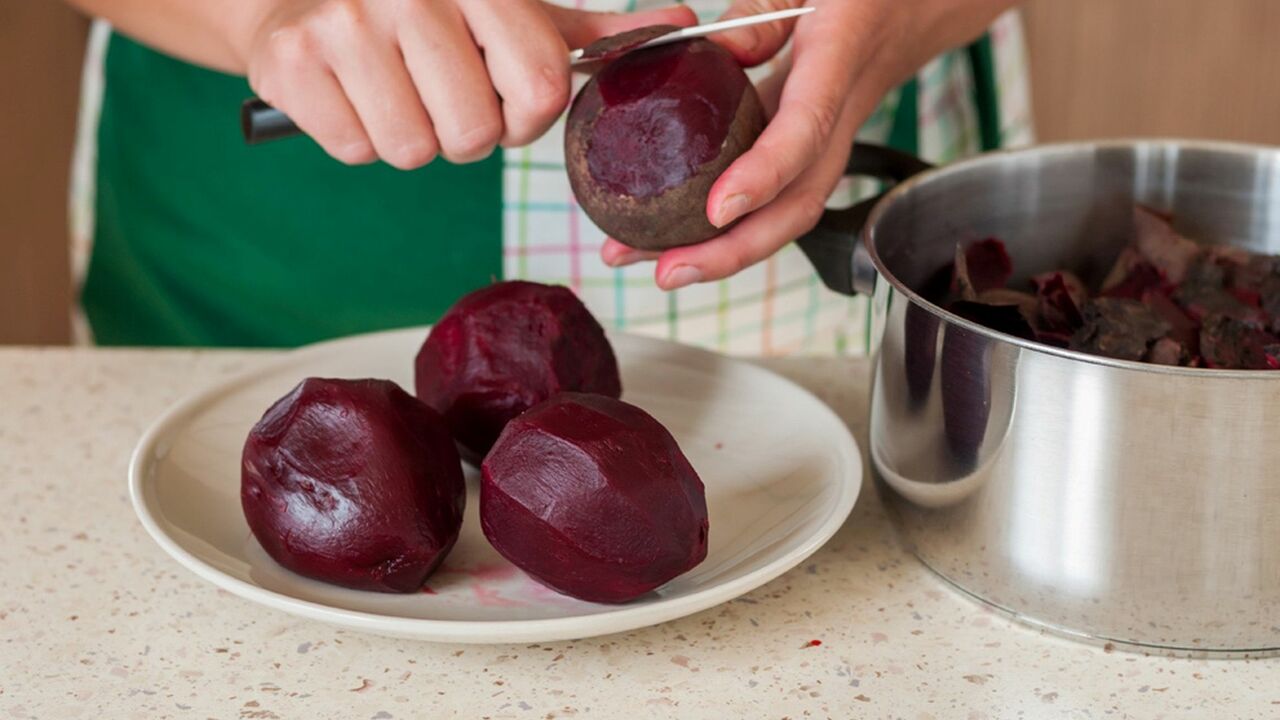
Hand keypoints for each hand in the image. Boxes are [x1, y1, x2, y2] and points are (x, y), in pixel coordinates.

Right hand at [241, 0, 695, 167]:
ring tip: (395, 90)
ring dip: (414, 138)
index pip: (539, 87)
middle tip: (440, 94)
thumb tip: (683, 25)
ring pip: (416, 150)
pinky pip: (358, 150)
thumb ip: (592, 30)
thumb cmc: (431, 16)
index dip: (526, 116)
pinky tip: (354, 93)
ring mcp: (345, 23)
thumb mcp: (513, 13)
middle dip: (466, 132)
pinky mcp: (291, 62)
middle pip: (476, 133)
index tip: (503, 99)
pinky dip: (360, 138)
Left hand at [601, 0, 1016, 288]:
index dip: (765, 175)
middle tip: (668, 272)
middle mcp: (842, 110)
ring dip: (723, 251)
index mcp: (840, 55)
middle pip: (799, 202)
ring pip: (788, 210)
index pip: (806, 129)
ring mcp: (831, 135)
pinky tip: (674, 235)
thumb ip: (762, 10)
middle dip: (735, 250)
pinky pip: (775, 195)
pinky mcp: (811, 146)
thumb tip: (720, 53)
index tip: (718, 210)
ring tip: (652, 265)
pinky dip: (728, 225)